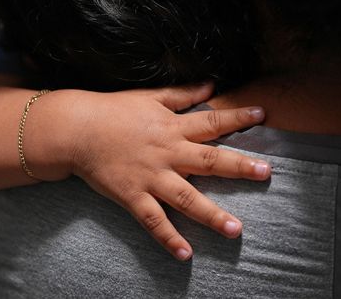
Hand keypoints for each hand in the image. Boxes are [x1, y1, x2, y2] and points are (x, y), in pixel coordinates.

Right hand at [42, 82, 270, 260]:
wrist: (75, 130)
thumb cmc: (112, 111)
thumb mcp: (150, 97)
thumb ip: (183, 95)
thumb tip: (211, 86)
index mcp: (173, 127)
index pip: (212, 122)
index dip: (237, 118)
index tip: (262, 115)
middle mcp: (167, 153)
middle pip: (210, 161)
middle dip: (239, 167)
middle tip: (266, 173)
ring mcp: (151, 177)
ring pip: (187, 198)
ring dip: (212, 215)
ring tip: (236, 229)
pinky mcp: (133, 196)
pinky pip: (154, 221)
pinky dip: (169, 238)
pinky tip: (186, 254)